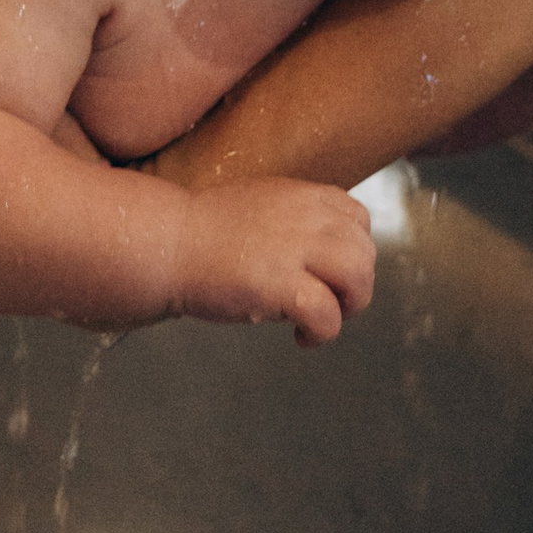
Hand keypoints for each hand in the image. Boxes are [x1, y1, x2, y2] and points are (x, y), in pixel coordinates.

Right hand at [172, 178, 375, 346]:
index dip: (353, 251)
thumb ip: (295, 217)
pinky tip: (300, 337)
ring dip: (348, 307)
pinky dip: (321, 333)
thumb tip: (321, 247)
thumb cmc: (203, 232)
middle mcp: (306, 217)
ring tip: (322, 319)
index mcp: (302, 196)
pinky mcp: (281, 285)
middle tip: (330, 304)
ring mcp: (295, 249)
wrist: (167, 244)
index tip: (332, 273)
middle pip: (365, 252)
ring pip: (358, 279)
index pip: (358, 219)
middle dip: (355, 285)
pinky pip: (327, 315)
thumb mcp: (260, 203)